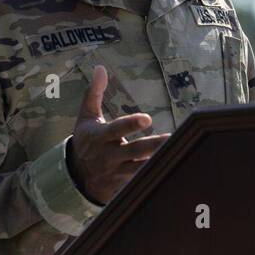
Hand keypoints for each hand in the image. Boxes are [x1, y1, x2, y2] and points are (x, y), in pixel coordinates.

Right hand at [66, 65, 169, 204]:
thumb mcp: (86, 117)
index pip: (116, 130)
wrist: (76, 177)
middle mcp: (109, 156)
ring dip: (158, 162)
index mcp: (100, 137)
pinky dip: (156, 178)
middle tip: (171, 138)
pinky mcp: (124, 186)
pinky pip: (141, 183)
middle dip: (152, 146)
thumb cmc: (86, 141)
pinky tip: (175, 172)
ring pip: (141, 169)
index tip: (147, 119)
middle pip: (134, 151)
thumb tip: (100, 67)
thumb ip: (94, 93)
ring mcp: (118, 172)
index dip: (130, 125)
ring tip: (178, 153)